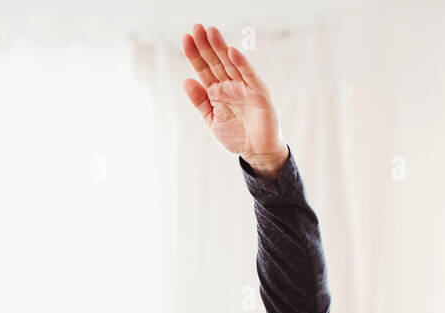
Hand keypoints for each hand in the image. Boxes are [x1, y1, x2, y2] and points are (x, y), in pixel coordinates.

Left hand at [181, 24, 287, 175]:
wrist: (257, 152)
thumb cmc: (236, 136)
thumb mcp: (211, 120)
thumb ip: (199, 102)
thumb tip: (186, 81)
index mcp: (216, 91)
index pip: (204, 69)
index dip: (195, 55)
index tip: (185, 39)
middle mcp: (230, 85)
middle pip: (216, 62)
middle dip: (206, 45)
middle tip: (196, 28)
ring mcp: (245, 87)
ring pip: (231, 64)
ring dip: (221, 48)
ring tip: (211, 32)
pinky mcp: (259, 94)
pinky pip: (250, 76)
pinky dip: (242, 64)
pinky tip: (232, 52)